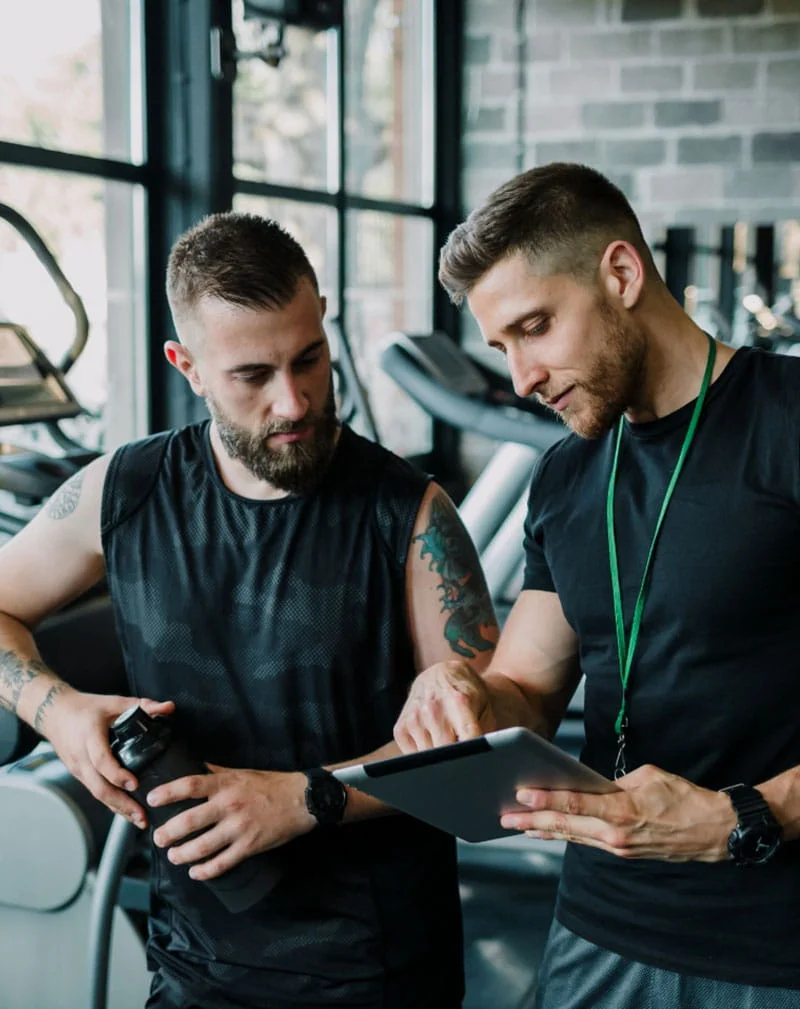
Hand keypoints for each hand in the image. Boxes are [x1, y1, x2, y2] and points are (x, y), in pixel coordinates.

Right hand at [43, 688, 174, 827]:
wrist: (55, 714)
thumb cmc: (86, 708)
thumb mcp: (114, 702)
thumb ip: (143, 705)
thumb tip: (169, 708)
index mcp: (90, 737)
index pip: (101, 760)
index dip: (117, 774)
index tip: (134, 784)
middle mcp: (82, 757)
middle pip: (99, 786)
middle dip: (121, 804)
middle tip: (142, 815)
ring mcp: (78, 769)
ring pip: (97, 794)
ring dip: (118, 809)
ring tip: (139, 819)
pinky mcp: (79, 775)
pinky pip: (95, 792)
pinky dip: (111, 804)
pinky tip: (126, 812)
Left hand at [148, 766, 315, 878]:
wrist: (302, 800)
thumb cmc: (272, 784)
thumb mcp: (242, 772)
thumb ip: (218, 772)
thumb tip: (197, 767)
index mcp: (226, 784)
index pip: (190, 785)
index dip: (168, 792)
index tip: (151, 799)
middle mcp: (229, 805)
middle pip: (189, 821)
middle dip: (169, 833)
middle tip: (158, 839)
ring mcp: (239, 828)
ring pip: (202, 847)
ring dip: (182, 855)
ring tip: (174, 856)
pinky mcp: (249, 846)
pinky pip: (222, 863)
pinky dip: (205, 871)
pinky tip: (196, 872)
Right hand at [393, 659, 496, 752]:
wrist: (439, 675)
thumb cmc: (466, 694)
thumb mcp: (484, 705)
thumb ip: (486, 730)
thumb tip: (485, 756)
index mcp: (458, 702)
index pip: (468, 742)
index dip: (474, 756)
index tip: (477, 761)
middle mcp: (433, 710)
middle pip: (446, 754)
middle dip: (456, 760)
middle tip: (464, 756)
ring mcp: (414, 719)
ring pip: (428, 759)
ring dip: (439, 760)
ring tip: (447, 745)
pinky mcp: (400, 729)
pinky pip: (412, 757)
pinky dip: (424, 757)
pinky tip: (432, 743)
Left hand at [499, 763, 736, 862]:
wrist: (714, 831)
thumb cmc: (684, 797)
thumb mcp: (648, 776)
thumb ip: (614, 782)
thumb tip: (591, 785)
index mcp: (622, 812)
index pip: (575, 804)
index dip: (545, 800)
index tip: (521, 794)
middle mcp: (616, 836)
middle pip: (566, 826)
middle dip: (531, 821)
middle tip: (504, 817)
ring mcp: (619, 848)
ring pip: (573, 836)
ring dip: (543, 831)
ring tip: (516, 825)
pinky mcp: (623, 852)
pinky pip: (587, 842)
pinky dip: (565, 835)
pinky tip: (548, 832)